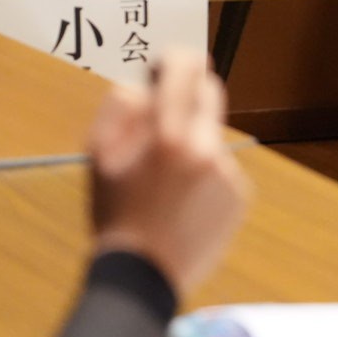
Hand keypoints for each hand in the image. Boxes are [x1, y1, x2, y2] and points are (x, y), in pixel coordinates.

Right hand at [89, 49, 248, 299]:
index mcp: (169, 137)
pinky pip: (221, 170)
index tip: (163, 65)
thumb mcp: (98, 156)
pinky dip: (204, 177)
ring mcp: (227, 174)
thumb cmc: (114, 213)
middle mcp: (206, 150)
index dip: (174, 59)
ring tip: (164, 186)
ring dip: (191, 145)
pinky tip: (181, 204)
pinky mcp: (239, 195)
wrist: (142, 277)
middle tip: (165, 112)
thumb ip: (120, 107)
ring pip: (210, 137)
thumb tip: (147, 82)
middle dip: (188, 94)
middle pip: (210, 93)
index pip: (186, 70)